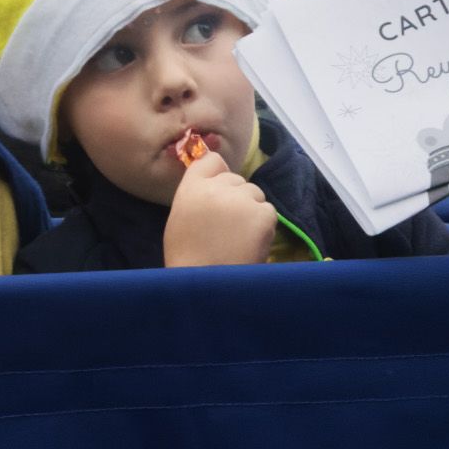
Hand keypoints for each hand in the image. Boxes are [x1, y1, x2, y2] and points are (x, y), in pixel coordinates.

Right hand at [163, 146, 277, 268]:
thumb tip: (217, 177)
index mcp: (191, 188)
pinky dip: (262, 226)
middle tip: (226, 227)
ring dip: (251, 211)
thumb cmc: (188, 258)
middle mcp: (217, 188)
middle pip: (236, 180)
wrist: (208, 288)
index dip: (218, 175)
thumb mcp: (181, 218)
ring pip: (255, 194)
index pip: (211, 160)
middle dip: (235, 198)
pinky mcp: (263, 214)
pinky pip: (268, 211)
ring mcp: (242, 200)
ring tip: (238, 238)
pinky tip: (249, 243)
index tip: (219, 192)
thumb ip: (196, 194)